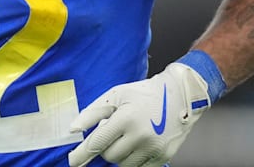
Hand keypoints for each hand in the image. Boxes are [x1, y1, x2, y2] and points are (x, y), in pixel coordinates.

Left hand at [68, 62, 211, 166]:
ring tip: (128, 136)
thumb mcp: (116, 95)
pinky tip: (138, 145)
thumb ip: (92, 112)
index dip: (82, 155)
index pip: (97, 143)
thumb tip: (73, 129)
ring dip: (120, 154)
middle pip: (109, 156)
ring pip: (123, 165)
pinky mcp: (163, 156)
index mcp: (126, 118)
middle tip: (114, 133)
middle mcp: (141, 136)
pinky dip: (134, 160)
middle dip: (106, 147)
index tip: (73, 161)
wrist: (180, 95)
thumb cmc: (145, 93)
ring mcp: (153, 148)